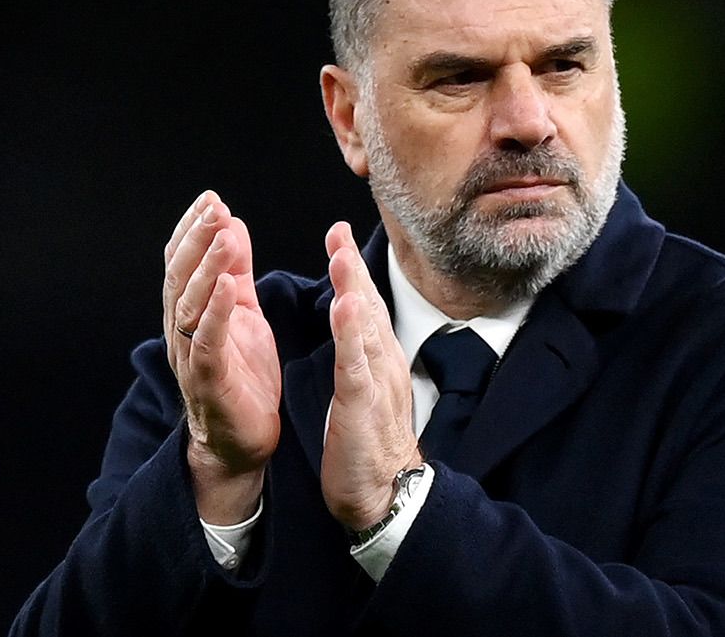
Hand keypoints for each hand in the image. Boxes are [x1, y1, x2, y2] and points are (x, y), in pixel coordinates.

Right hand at [164, 191, 281, 520]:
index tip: (210, 199)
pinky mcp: (207, 380)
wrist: (243, 441)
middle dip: (197, 239)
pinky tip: (227, 285)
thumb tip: (230, 222)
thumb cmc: (243, 375)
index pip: (183, 262)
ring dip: (206, 267)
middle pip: (181, 277)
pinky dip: (215, 312)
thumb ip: (236, 271)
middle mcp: (182, 331)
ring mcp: (191, 356)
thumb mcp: (244, 312)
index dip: (193, 230)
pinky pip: (206, 341)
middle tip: (214, 208)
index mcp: (191, 312)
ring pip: (189, 304)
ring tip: (224, 235)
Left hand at [320, 221, 423, 530]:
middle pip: (368, 306)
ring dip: (354, 290)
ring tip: (341, 257)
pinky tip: (345, 310)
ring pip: (365, 329)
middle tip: (338, 230)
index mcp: (380, 359)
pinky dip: (350, 336)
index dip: (352, 269)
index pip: (366, 305)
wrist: (386, 493)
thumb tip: (354, 323)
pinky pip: (356, 366)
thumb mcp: (365, 388)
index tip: (338, 234)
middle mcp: (384, 363)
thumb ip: (361, 355)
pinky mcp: (363, 407)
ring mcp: (377, 383)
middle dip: (352, 267)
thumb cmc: (369, 443)